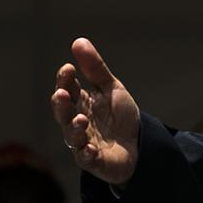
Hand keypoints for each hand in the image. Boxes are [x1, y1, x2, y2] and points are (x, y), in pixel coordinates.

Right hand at [50, 37, 141, 184]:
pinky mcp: (93, 162)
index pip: (67, 89)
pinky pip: (86, 159)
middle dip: (61, 104)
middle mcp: (77, 122)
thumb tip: (78, 41)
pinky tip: (90, 148)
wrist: (141, 146)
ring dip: (74, 128)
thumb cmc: (121, 117)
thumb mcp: (112, 89)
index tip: (68, 69)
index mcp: (80, 103)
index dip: (65, 80)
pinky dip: (86, 154)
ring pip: (72, 136)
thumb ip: (95, 69)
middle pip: (63, 113)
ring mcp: (83, 143)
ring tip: (80, 119)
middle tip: (62, 94)